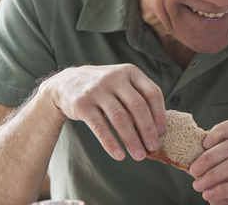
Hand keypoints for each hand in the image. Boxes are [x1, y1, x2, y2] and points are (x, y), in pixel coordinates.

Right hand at [39, 64, 166, 160]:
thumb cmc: (104, 88)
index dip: (159, 113)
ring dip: (131, 140)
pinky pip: (99, 127)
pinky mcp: (82, 104)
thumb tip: (156, 129)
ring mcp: (97, 90)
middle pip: (138, 106)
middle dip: (148, 130)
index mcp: (130, 72)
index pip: (152, 92)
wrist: (66, 83)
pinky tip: (119, 155)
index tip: (162, 132)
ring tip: (138, 155)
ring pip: (120, 118)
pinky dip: (110, 143)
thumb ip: (139, 98)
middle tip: (154, 147)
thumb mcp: (122, 83)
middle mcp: (114, 78)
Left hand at [189, 119, 227, 204]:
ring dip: (213, 174)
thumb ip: (207, 167)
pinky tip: (209, 195)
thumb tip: (186, 161)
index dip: (219, 131)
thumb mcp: (218, 175)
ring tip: (198, 186)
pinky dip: (221, 189)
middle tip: (194, 170)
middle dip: (209, 158)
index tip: (203, 143)